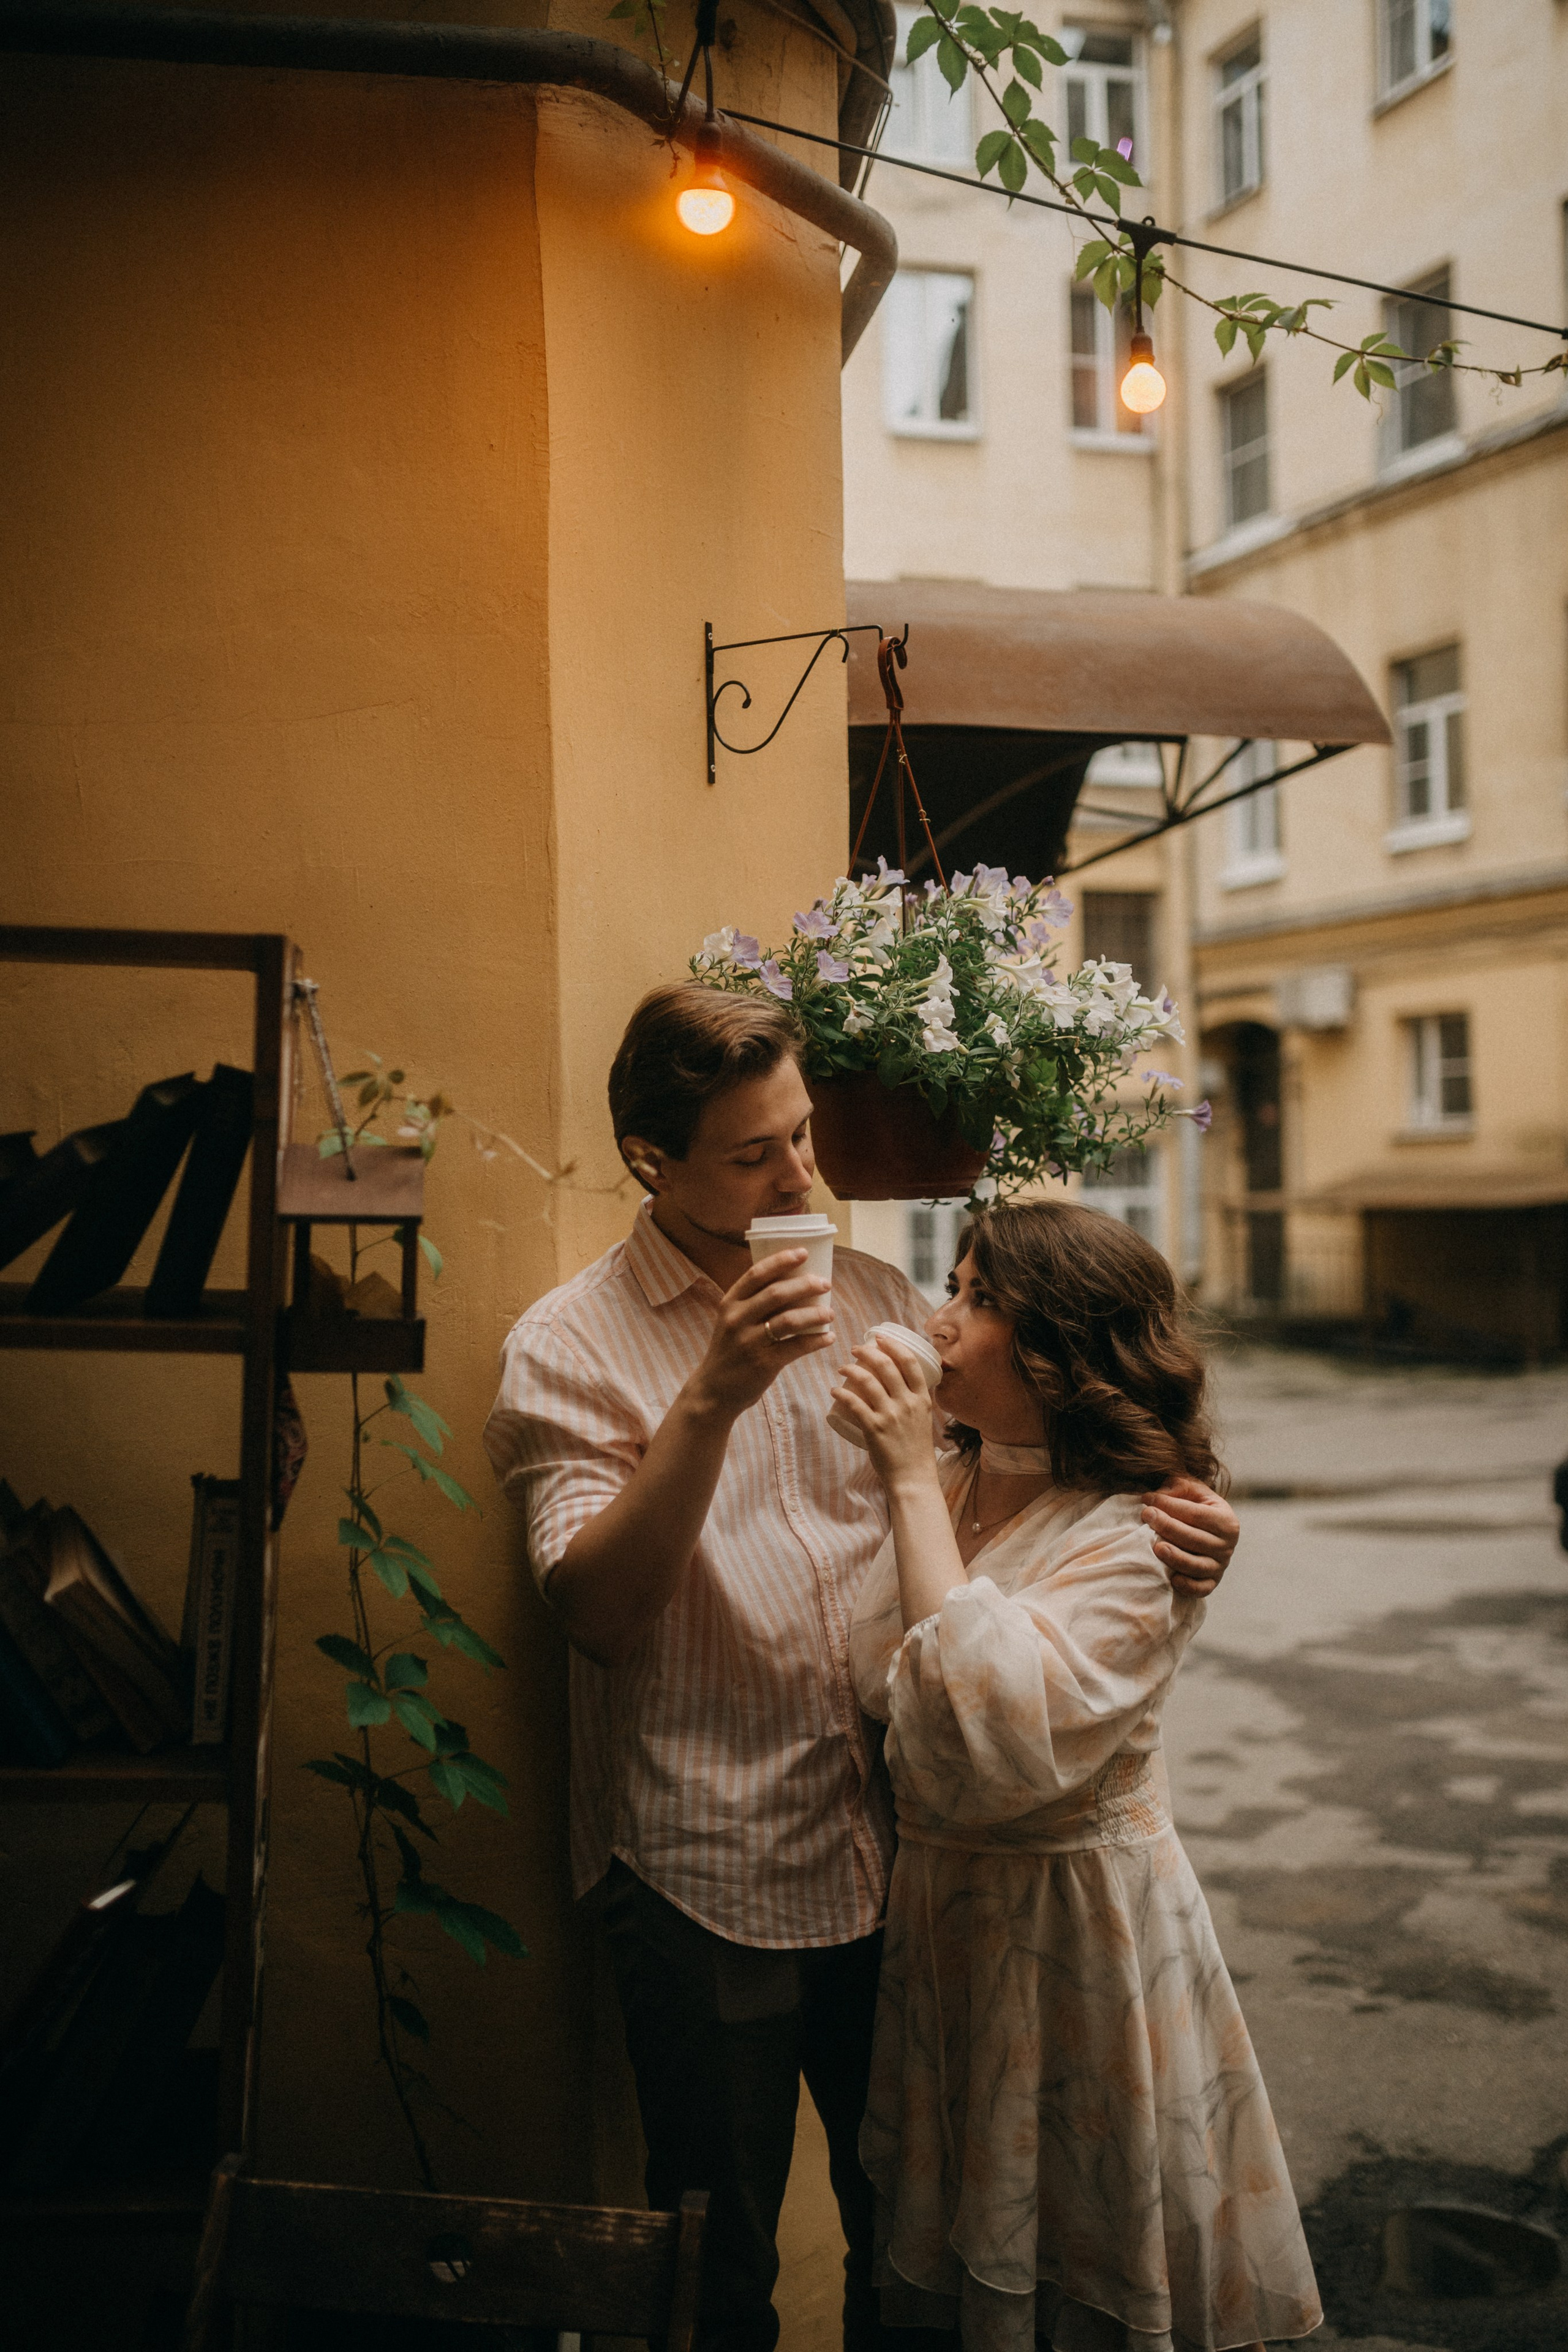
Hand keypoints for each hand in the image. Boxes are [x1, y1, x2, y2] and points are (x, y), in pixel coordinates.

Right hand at [686, 1249, 833, 1418]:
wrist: (713, 1390)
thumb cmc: (730, 1350)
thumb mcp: (732, 1321)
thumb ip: (754, 1303)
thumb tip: (794, 1282)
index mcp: (729, 1303)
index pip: (756, 1274)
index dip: (781, 1260)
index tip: (803, 1252)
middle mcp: (736, 1319)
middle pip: (777, 1293)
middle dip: (806, 1285)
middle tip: (825, 1283)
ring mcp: (749, 1342)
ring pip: (789, 1320)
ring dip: (815, 1314)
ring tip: (830, 1313)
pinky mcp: (763, 1364)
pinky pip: (796, 1347)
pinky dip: (816, 1341)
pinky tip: (828, 1338)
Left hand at [830, 1338, 939, 1490]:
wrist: (913, 1478)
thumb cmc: (916, 1450)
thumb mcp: (924, 1419)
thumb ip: (914, 1401)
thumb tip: (901, 1384)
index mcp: (922, 1398)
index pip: (910, 1362)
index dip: (893, 1346)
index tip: (880, 1338)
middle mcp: (908, 1403)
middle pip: (886, 1366)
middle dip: (867, 1352)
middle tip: (855, 1349)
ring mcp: (891, 1415)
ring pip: (868, 1381)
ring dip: (851, 1370)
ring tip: (842, 1368)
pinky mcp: (874, 1429)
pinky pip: (854, 1404)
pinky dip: (841, 1394)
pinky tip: (835, 1390)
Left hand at [1142, 1476, 1237, 1598]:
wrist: (1206, 1529)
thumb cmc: (1195, 1505)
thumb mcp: (1191, 1489)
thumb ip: (1178, 1486)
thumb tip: (1159, 1496)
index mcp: (1226, 1520)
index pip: (1197, 1514)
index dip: (1170, 1506)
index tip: (1147, 1499)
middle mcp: (1227, 1545)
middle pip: (1195, 1539)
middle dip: (1168, 1527)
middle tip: (1146, 1516)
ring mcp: (1220, 1566)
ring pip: (1198, 1565)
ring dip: (1177, 1558)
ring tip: (1157, 1548)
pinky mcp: (1212, 1582)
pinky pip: (1202, 1588)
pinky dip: (1189, 1586)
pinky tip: (1172, 1579)